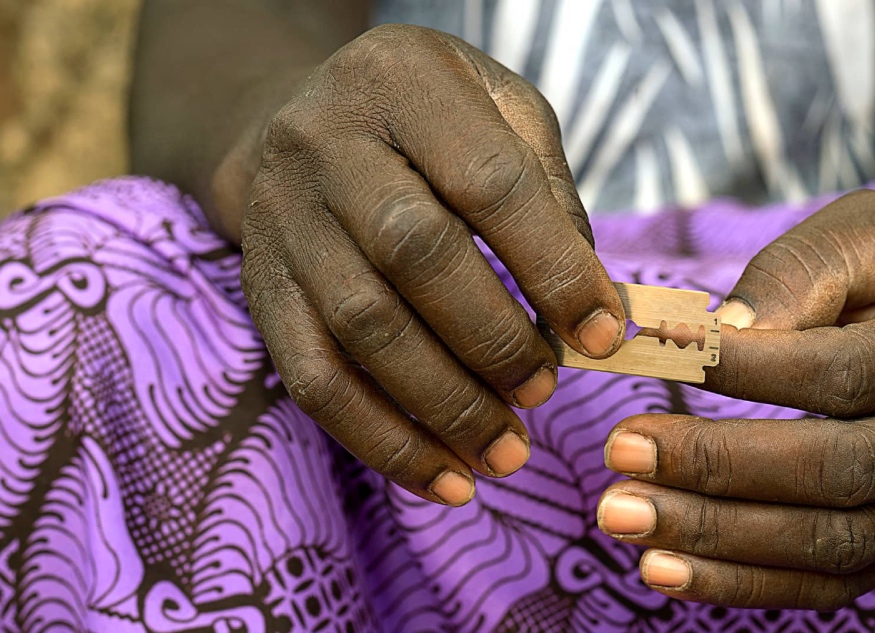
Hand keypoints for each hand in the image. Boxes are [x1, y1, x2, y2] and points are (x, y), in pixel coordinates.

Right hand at [239, 25, 625, 506]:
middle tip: (546, 392)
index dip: (553, 265)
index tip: (604, 333)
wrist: (300, 118)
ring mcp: (283, 219)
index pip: (488, 181)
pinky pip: (314, 380)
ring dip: (445, 405)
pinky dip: (384, 441)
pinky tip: (444, 479)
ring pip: (362, 327)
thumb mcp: (499, 110)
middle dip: (493, 339)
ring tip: (507, 452)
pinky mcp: (262, 289)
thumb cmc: (427, 119)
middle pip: (414, 253)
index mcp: (404, 81)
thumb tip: (596, 305)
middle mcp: (326, 143)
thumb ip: (550, 192)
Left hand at [596, 191, 874, 608]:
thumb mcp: (865, 234)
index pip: (843, 372)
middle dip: (717, 466)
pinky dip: (744, 583)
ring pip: (831, 543)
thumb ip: (796, 273)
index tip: (653, 351)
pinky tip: (666, 570)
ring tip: (624, 515)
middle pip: (837, 470)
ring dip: (716, 537)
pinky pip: (833, 584)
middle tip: (620, 451)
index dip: (744, 369)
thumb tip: (721, 334)